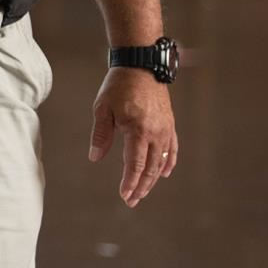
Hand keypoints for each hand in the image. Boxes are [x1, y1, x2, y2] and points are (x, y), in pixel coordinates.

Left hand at [89, 67, 177, 207]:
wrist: (141, 66)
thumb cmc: (118, 86)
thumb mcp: (103, 109)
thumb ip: (101, 135)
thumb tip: (95, 158)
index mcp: (138, 130)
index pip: (135, 164)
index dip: (130, 182)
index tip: (125, 196)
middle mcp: (156, 133)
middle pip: (150, 168)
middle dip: (141, 186)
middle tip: (132, 201)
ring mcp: (165, 129)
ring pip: (161, 161)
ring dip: (153, 179)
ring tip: (143, 191)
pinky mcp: (170, 124)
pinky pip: (172, 149)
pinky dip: (168, 162)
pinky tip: (164, 173)